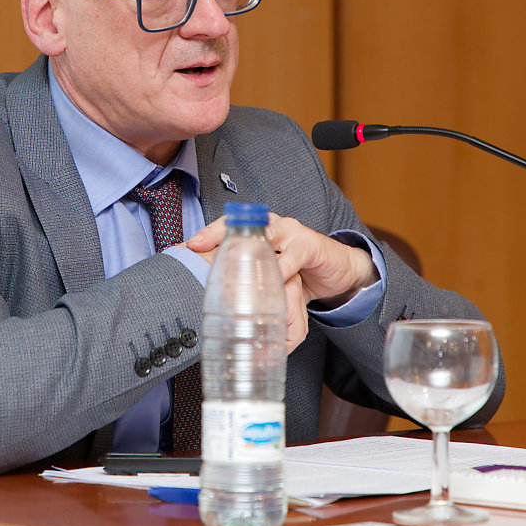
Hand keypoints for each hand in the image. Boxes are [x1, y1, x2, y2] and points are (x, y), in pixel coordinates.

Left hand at [188, 214, 378, 352]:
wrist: (336, 270)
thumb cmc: (297, 272)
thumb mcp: (269, 276)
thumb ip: (249, 281)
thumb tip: (215, 300)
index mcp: (259, 232)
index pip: (230, 225)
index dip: (209, 233)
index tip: (189, 245)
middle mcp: (272, 226)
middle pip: (242, 225)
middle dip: (219, 236)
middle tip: (199, 250)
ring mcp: (291, 232)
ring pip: (266, 237)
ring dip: (249, 251)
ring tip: (231, 265)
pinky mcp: (310, 244)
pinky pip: (294, 255)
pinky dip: (282, 268)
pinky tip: (272, 279)